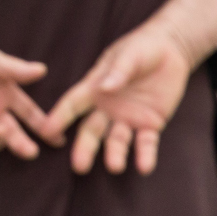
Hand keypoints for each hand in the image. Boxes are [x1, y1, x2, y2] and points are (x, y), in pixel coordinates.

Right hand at [44, 23, 192, 174]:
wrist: (170, 51)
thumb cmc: (141, 48)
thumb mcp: (129, 55)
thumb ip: (118, 71)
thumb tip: (105, 88)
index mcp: (94, 88)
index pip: (73, 105)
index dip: (59, 118)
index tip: (45, 132)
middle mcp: (107, 108)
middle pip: (91, 131)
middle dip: (85, 148)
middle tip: (79, 167)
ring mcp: (128, 117)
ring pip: (117, 140)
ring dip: (115, 154)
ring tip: (115, 167)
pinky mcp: (150, 124)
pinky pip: (146, 142)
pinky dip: (145, 155)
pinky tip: (145, 167)